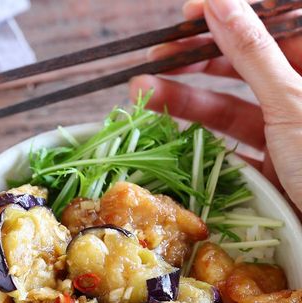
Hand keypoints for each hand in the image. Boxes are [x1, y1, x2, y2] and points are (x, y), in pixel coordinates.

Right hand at [130, 0, 301, 207]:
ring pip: (231, 103)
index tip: (189, 13)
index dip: (230, 12)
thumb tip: (218, 2)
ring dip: (187, 98)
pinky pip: (231, 141)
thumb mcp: (289, 99)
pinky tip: (172, 130)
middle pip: (244, 61)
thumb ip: (252, 52)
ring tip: (144, 92)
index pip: (271, 20)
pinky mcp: (270, 160)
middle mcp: (299, 90)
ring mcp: (284, 127)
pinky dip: (202, 137)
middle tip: (156, 56)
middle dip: (197, 58)